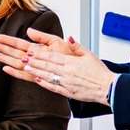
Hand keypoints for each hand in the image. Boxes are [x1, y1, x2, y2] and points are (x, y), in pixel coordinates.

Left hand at [0, 28, 114, 103]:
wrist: (107, 88)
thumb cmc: (99, 72)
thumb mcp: (89, 55)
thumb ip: (76, 46)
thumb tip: (69, 37)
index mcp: (72, 62)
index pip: (52, 57)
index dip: (40, 54)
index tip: (30, 51)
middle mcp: (68, 72)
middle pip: (47, 65)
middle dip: (33, 61)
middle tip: (22, 57)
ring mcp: (67, 83)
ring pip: (48, 76)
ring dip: (36, 71)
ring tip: (26, 67)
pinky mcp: (68, 92)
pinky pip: (54, 87)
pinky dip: (45, 83)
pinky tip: (38, 80)